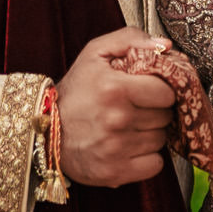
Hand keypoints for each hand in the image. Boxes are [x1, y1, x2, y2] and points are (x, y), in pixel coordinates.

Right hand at [57, 27, 176, 186]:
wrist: (45, 130)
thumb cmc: (74, 91)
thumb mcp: (95, 52)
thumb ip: (131, 38)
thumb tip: (167, 47)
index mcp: (115, 89)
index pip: (167, 92)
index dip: (161, 89)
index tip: (150, 90)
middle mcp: (117, 120)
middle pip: (165, 117)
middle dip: (155, 110)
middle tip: (137, 107)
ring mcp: (116, 149)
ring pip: (161, 140)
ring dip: (150, 132)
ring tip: (129, 125)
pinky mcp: (115, 173)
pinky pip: (155, 164)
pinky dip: (148, 157)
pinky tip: (130, 146)